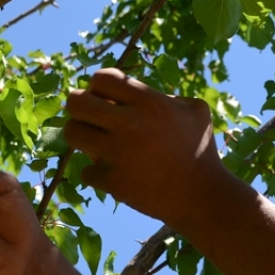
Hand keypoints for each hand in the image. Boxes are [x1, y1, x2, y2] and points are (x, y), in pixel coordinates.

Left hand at [64, 68, 241, 223]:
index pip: (101, 78)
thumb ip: (165, 96)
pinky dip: (98, 174)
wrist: (202, 196)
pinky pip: (87, 171)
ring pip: (72, 133)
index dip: (99, 87)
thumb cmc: (200, 150)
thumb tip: (137, 93)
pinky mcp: (113, 181)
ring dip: (82, 138)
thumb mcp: (195, 111)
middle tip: (91, 120)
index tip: (105, 100)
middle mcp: (129, 122)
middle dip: (79, 108)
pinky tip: (114, 174)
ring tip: (96, 144)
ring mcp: (118, 153)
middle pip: (75, 102)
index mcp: (148, 101)